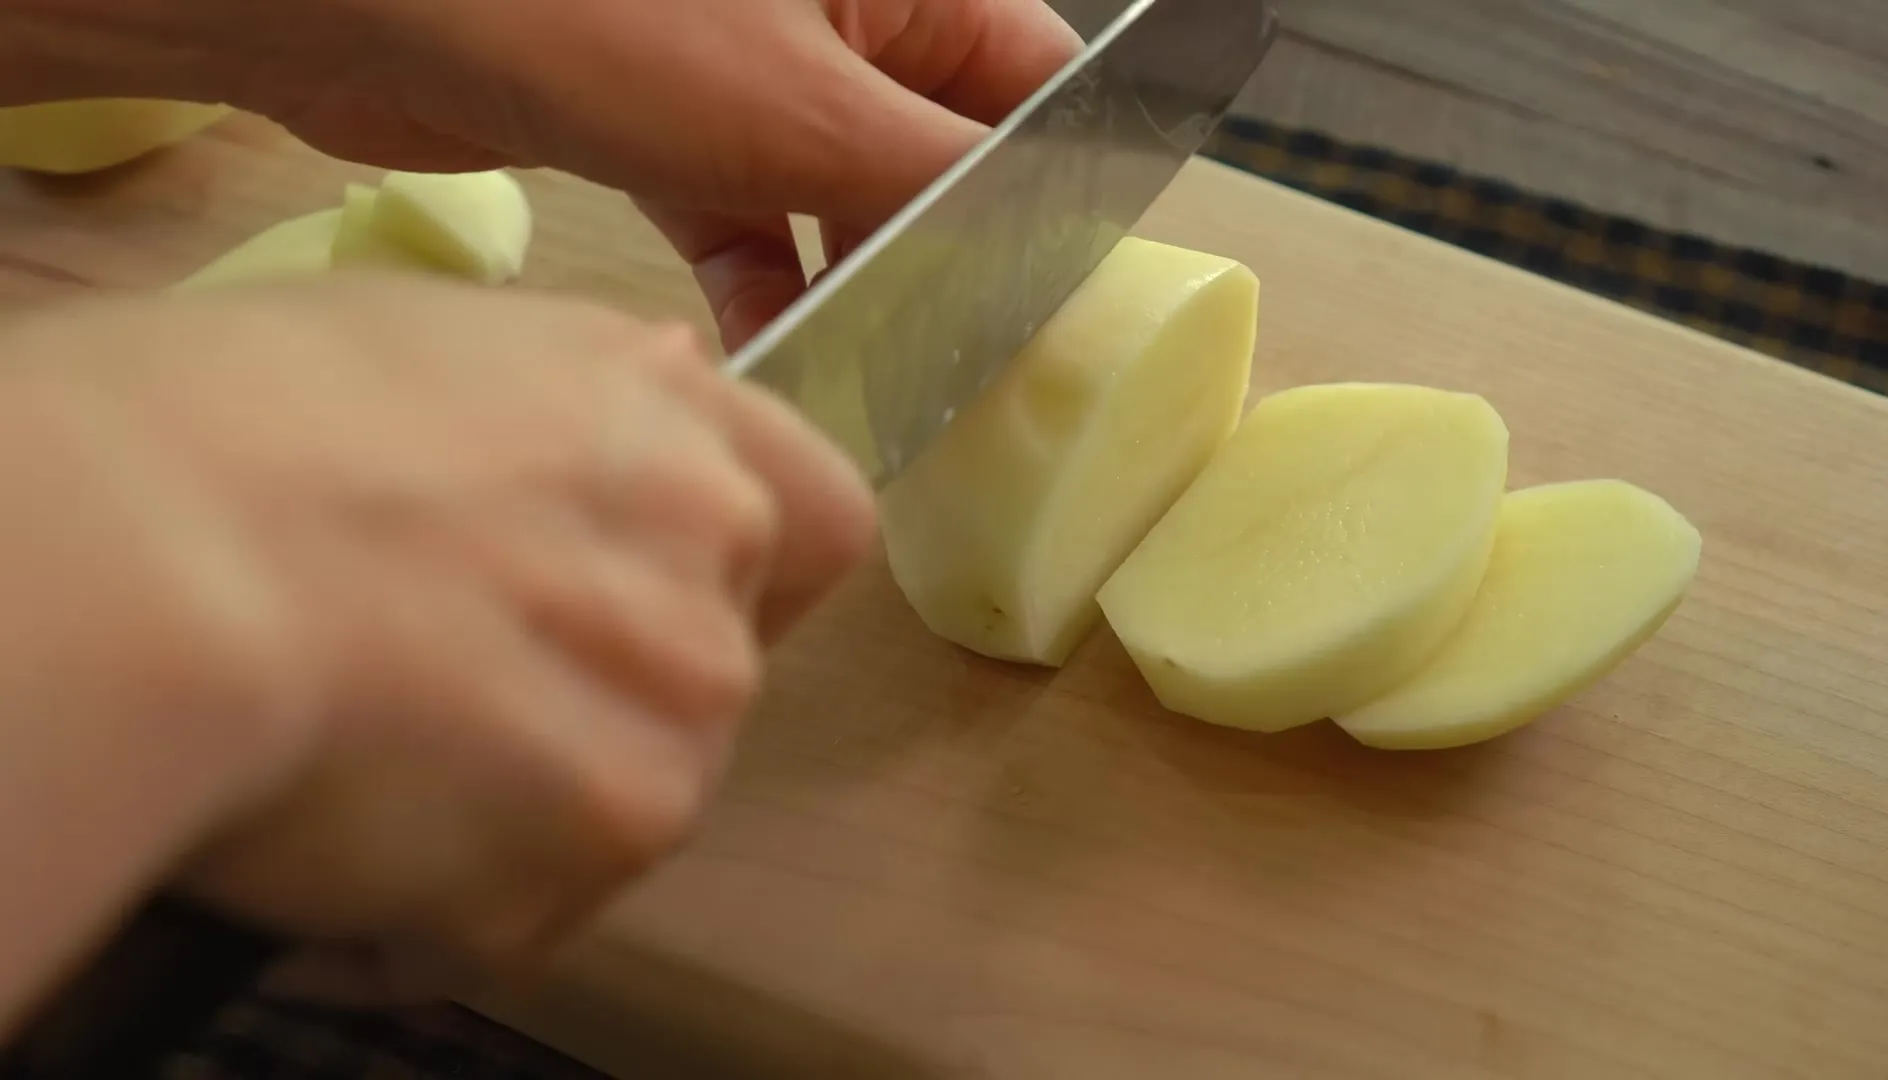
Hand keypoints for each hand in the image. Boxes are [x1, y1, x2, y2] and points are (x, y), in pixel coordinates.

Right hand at [0, 278, 871, 992]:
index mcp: (671, 413)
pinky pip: (556, 892)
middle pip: (714, 665)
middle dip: (607, 698)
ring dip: (535, 803)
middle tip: (458, 697)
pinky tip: (355, 837)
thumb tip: (638, 408)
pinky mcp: (624, 824)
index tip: (652, 598)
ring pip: (641, 784)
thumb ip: (565, 399)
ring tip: (377, 767)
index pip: (816, 518)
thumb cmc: (227, 423)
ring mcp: (687, 691)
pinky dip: (464, 896)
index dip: (754, 573)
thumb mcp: (423, 345)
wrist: (151, 558)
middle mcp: (714, 546)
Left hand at [7, 0, 1081, 348]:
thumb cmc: (582, 11)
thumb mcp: (794, 112)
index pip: (1032, 83)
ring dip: (844, 277)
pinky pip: (742, 205)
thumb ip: (928, 184)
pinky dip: (753, 274)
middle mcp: (835, 5)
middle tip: (955, 360)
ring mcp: (746, 57)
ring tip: (861, 370)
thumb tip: (1033, 259)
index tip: (1051, 301)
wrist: (354, 1)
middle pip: (935, 143)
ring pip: (836, 187)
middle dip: (940, 253)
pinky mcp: (663, 114)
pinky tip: (757, 346)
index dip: (1050, 191)